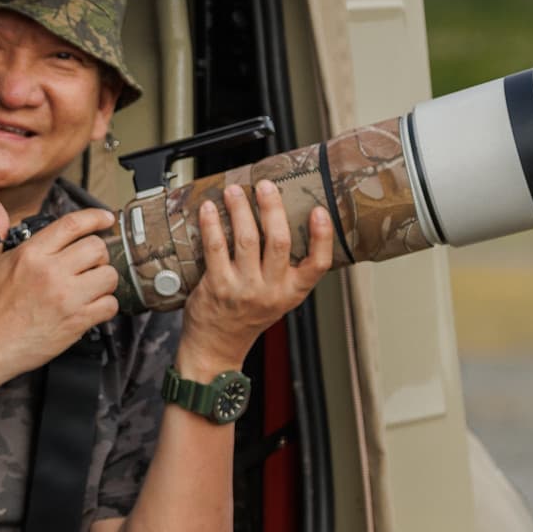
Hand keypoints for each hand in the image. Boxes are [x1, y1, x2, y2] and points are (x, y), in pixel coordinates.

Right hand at [0, 199, 119, 384]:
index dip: (95, 216)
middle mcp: (51, 272)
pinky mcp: (76, 321)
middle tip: (89, 264)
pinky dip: (105, 306)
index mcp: (31, 254)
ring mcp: (66, 297)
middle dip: (98, 254)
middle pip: (97, 248)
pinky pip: (110, 305)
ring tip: (91, 286)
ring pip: (109, 275)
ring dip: (104, 280)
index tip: (105, 218)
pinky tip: (91, 307)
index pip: (73, 224)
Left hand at [179, 180, 333, 373]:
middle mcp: (271, 290)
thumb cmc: (247, 317)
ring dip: (240, 210)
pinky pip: (215, 248)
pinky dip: (212, 225)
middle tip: (265, 186)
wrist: (217, 346)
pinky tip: (210, 209)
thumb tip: (283, 223)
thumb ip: (285, 270)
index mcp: (292, 292)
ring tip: (234, 192)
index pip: (317, 264)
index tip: (319, 210)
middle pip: (278, 242)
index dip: (322, 236)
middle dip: (272, 208)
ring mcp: (243, 288)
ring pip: (246, 240)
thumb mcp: (277, 298)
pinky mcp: (217, 286)